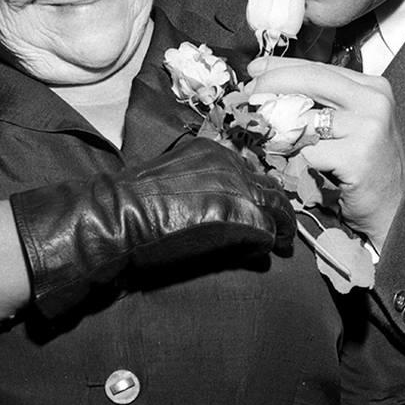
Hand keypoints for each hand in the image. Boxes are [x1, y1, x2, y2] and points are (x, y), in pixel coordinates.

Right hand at [10, 137, 296, 319]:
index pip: (248, 171)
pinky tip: (267, 253)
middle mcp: (230, 162)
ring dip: (282, 227)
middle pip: (269, 186)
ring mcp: (238, 187)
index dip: (258, 194)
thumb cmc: (133, 204)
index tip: (262, 211)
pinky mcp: (240, 214)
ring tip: (284, 244)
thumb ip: (199, 188)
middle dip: (278, 210)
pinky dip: (269, 242)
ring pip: (276, 205)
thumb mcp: (171, 182)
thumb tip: (216, 207)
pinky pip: (266, 230)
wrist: (120, 216)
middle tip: (283, 232)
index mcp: (210, 151)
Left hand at [246, 57, 404, 249]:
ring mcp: (367, 128)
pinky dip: (293, 159)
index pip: (318, 67)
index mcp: (372, 87)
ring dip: (278, 129)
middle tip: (250, 97)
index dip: (281, 66)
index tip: (256, 70)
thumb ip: (322, 103)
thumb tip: (272, 87)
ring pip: (304, 118)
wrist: (395, 206)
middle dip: (272, 85)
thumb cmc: (367, 166)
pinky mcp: (357, 156)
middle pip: (310, 80)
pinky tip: (292, 164)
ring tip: (268, 137)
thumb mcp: (352, 123)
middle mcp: (373, 101)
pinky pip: (307, 152)